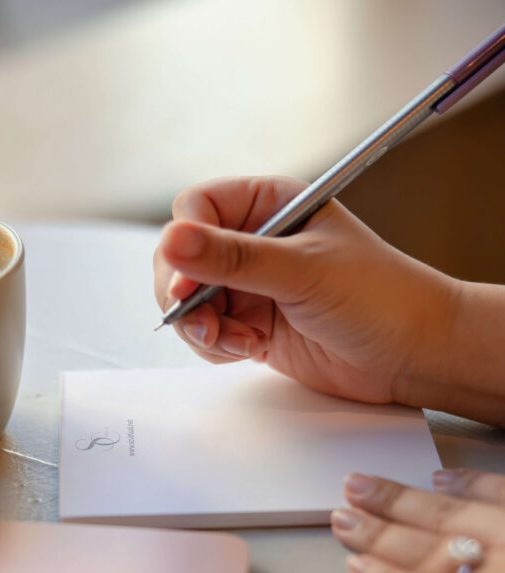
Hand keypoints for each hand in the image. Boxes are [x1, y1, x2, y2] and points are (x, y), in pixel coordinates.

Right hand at [154, 176, 460, 405]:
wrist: (413, 354)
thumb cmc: (380, 297)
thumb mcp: (303, 271)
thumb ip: (233, 258)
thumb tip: (172, 239)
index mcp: (270, 204)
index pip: (197, 208)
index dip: (184, 243)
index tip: (186, 283)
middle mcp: (256, 242)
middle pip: (183, 257)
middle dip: (185, 294)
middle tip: (204, 324)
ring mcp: (252, 286)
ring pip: (190, 300)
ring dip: (199, 326)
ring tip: (234, 342)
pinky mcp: (254, 326)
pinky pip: (209, 333)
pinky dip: (216, 346)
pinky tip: (248, 350)